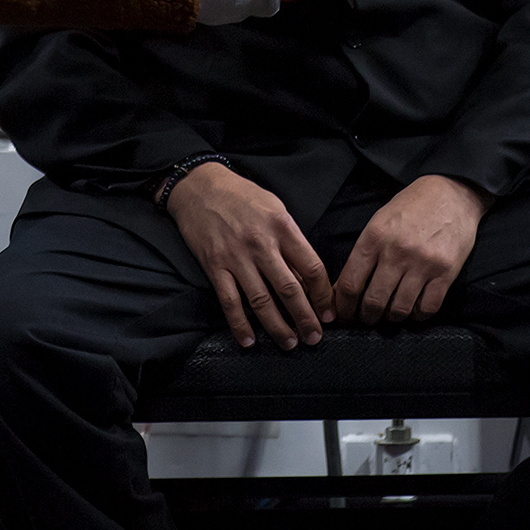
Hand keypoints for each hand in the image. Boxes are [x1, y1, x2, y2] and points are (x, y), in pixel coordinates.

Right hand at [166, 162, 334, 349]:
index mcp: (282, 227)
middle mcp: (261, 244)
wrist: (200, 186)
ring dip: (277, 327)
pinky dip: (239, 325)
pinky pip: (230, 302)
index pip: (311, 267)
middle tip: (315, 338)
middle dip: (305, 318)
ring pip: (261, 301)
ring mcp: (236, 257)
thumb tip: (306, 278)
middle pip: (290, 289)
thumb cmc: (243, 197)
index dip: (323, 294)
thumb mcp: (275, 209)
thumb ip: (291, 241)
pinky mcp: (214, 267)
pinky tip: (249, 341)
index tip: (329, 312)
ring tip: (289, 343)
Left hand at [334, 175, 486, 326]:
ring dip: (392, 318)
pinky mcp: (446, 272)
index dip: (343, 307)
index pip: (351, 283)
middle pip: (373, 302)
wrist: (452, 193)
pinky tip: (414, 310)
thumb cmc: (411, 207)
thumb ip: (363, 254)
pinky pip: (427, 308)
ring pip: (399, 310)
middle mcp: (397, 252)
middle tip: (367, 319)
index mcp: (375, 237)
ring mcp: (423, 263)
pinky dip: (418, 316)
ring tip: (391, 314)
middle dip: (367, 317)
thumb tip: (343, 289)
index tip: (343, 316)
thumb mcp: (380, 221)